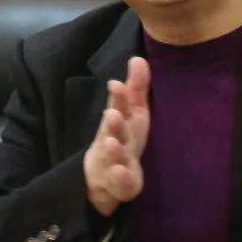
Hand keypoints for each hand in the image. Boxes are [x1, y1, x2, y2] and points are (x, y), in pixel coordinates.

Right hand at [83, 56, 150, 216]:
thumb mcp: (133, 112)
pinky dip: (121, 178)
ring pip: (112, 156)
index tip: (115, 84)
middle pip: (113, 131)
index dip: (118, 97)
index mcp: (119, 122)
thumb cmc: (123, 136)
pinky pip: (121, 182)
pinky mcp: (121, 183)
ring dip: (112, 149)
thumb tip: (138, 58)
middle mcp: (113, 140)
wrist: (103, 176)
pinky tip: (122, 172)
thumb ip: (136, 88)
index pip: (119, 107)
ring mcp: (114, 162)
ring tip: (111, 142)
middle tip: (112, 114)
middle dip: (112, 123)